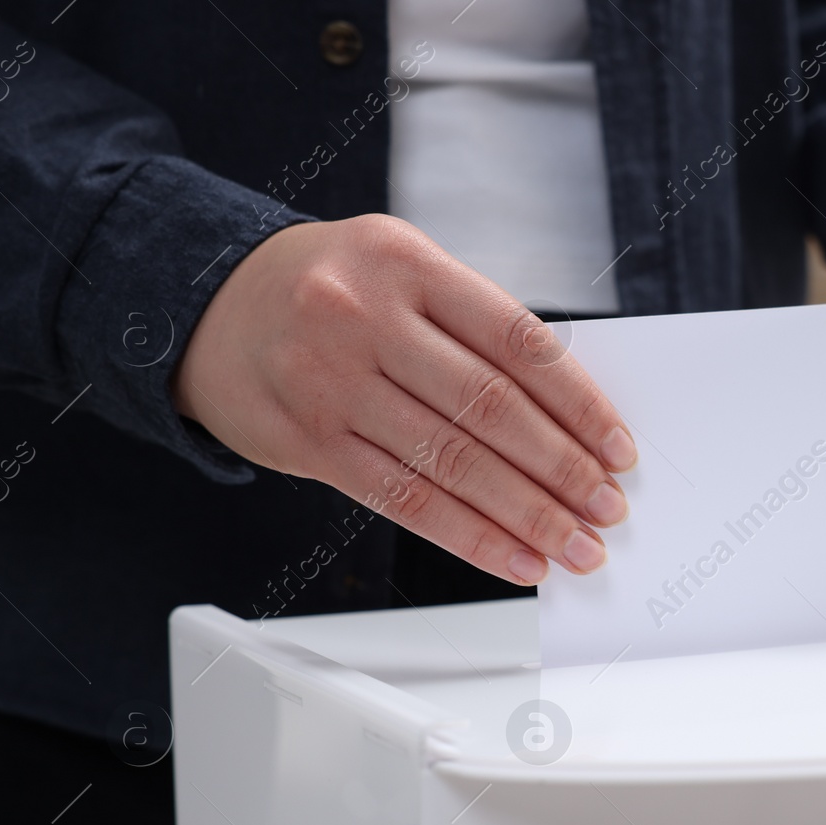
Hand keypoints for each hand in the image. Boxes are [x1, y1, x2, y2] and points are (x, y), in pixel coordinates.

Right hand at [173, 214, 637, 584]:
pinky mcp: (306, 442)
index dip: (580, 404)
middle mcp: (364, 317)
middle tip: (608, 510)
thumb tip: (569, 416)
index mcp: (406, 263)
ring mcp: (330, 382)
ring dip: (526, 516)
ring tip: (575, 547)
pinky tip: (514, 559)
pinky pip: (403, 501)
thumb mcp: (401, 270)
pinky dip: (469, 537)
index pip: (517, 342)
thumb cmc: (330, 288)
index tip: (619, 450)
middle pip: (489, 408)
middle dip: (562, 469)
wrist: (205, 303)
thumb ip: (473, 327)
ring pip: (450, 463)